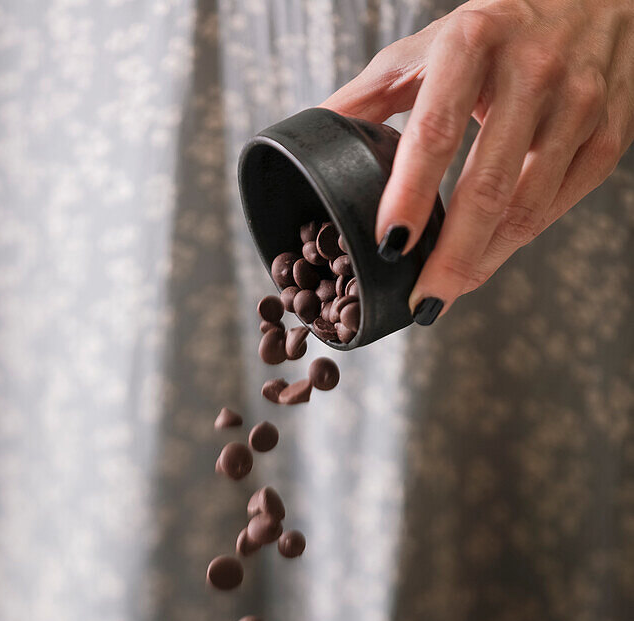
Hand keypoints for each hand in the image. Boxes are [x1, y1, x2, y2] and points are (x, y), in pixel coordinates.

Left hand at [323, 0, 633, 323]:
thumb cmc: (500, 26)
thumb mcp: (431, 44)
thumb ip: (372, 95)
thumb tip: (309, 138)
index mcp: (475, 40)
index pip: (436, 132)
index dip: (410, 196)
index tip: (388, 246)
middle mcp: (534, 70)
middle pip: (487, 188)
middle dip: (450, 258)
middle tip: (422, 301)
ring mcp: (579, 105)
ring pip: (527, 209)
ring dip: (483, 262)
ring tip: (447, 291)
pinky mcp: (608, 136)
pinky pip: (557, 208)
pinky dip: (518, 242)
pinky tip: (488, 258)